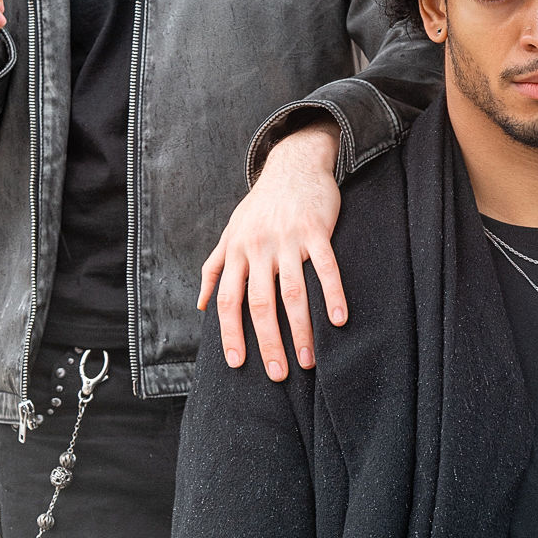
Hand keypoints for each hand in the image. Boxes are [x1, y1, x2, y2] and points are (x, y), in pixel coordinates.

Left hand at [198, 121, 344, 378]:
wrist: (292, 163)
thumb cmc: (260, 205)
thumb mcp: (230, 232)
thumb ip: (214, 267)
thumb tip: (199, 304)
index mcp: (236, 252)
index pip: (227, 300)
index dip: (230, 334)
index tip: (237, 364)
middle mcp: (258, 248)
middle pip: (260, 304)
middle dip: (268, 343)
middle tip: (278, 374)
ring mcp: (287, 239)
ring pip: (293, 292)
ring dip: (301, 330)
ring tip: (308, 361)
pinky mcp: (315, 230)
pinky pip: (325, 267)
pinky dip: (332, 294)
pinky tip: (338, 320)